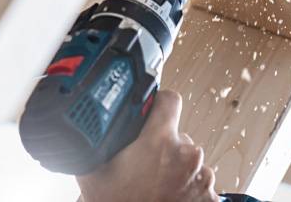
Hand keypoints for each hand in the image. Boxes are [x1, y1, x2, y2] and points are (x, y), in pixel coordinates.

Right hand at [76, 90, 219, 201]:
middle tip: (144, 161)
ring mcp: (202, 177)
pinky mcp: (211, 198)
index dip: (158, 103)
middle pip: (178, 134)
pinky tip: (168, 194)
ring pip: (190, 158)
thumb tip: (79, 131)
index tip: (151, 110)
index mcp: (160, 141)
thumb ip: (91, 146)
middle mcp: (187, 156)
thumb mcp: (94, 175)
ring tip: (155, 182)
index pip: (170, 100)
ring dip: (176, 166)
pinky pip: (199, 181)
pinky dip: (187, 185)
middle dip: (163, 143)